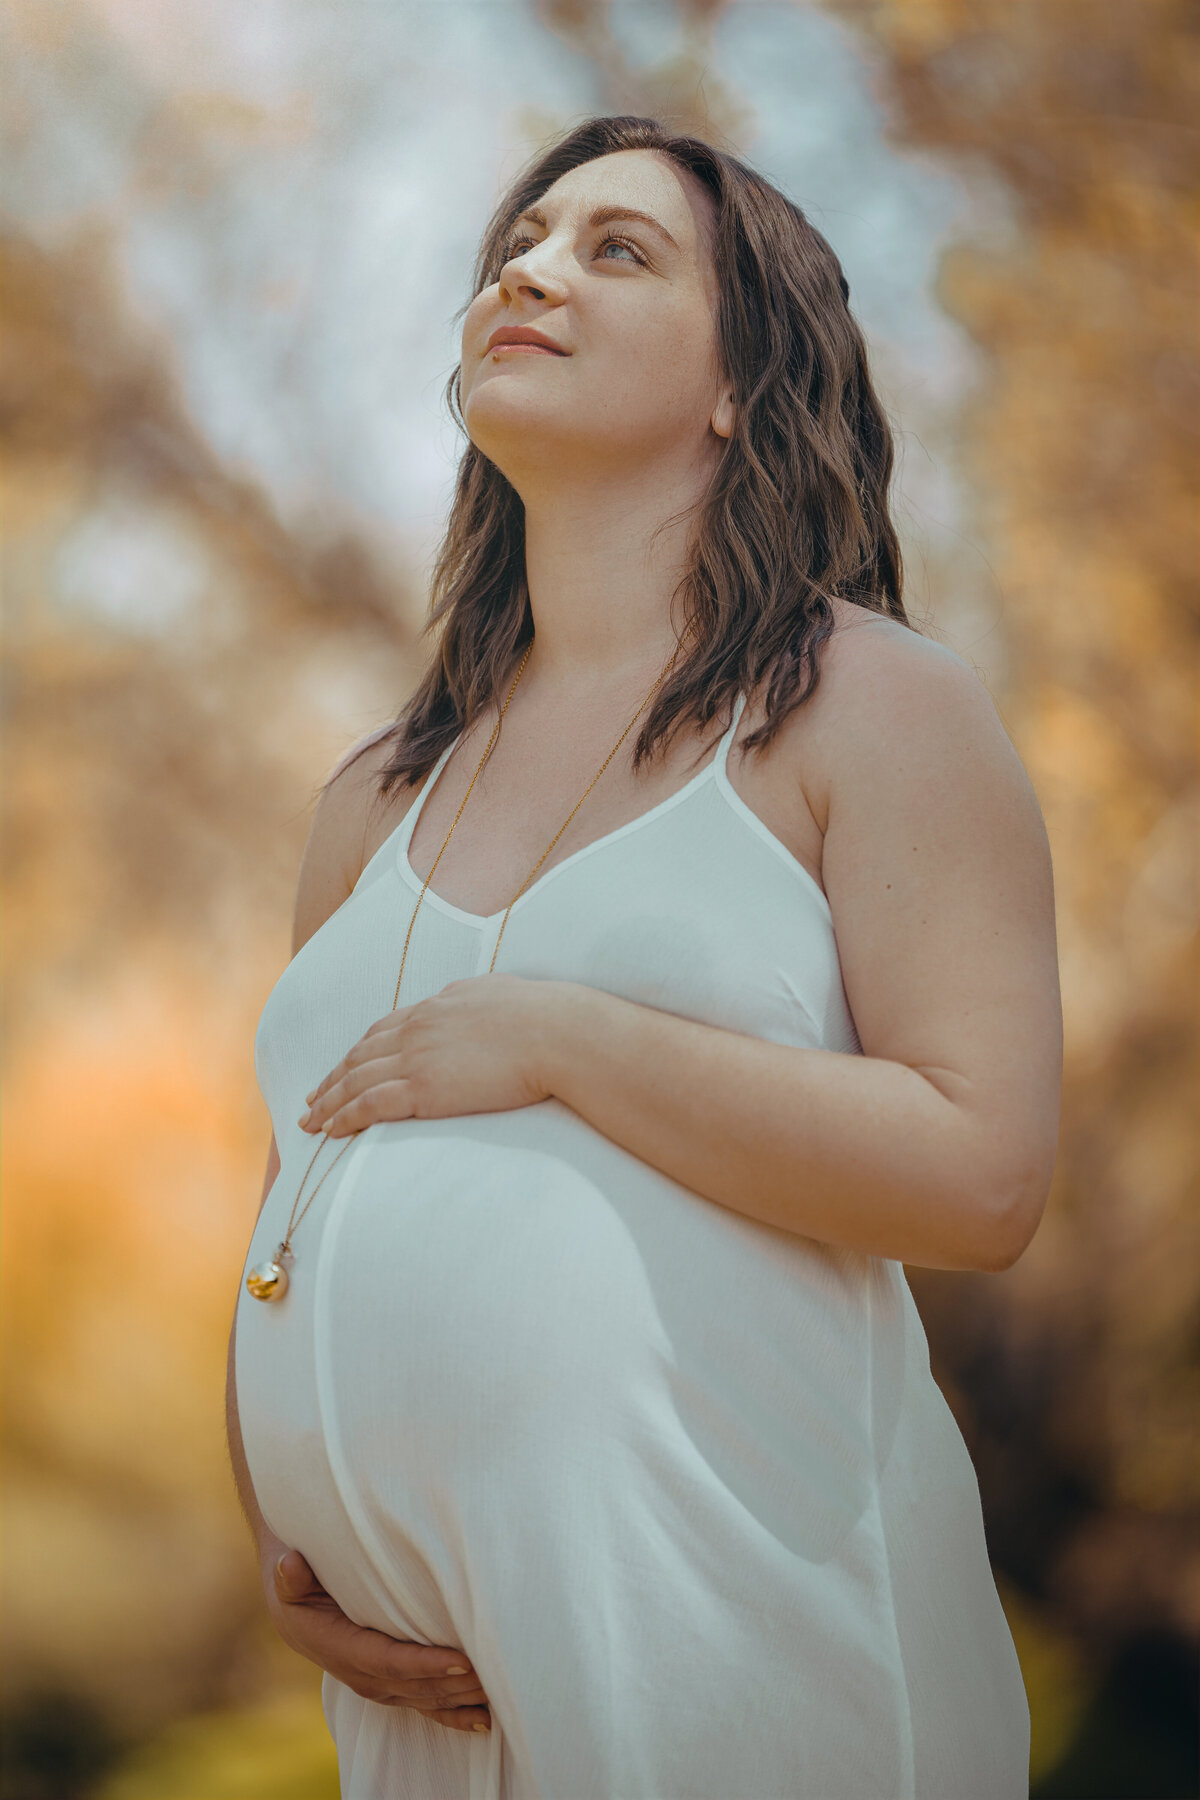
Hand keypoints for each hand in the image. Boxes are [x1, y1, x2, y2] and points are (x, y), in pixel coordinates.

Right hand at [267, 1547, 492, 1733]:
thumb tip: (291, 1565)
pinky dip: (454, 1717)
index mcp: (341, 1649)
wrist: (297, 1614)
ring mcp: (378, 1686)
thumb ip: (291, 1576)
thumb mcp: (289, 1579)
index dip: (425, 1664)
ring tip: (501, 1691)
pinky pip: (424, 1707)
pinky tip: (485, 1722)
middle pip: (416, 1686)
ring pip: (425, 1699)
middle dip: (456, 1684)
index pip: (389, 1661)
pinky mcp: (391, 1687)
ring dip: (462, 1698)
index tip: (461, 1660)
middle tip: (497, 1674)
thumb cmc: (298, 1588)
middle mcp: (362, 1676)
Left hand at [299, 973, 565, 1135]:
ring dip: (328, 1103)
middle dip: (331, 1079)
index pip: (382, 1030)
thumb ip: (473, 1000)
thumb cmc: (542, 1016)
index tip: (341, 1067)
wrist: (555, 1033)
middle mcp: (417, 1029)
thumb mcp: (498, 994)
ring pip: (355, 1081)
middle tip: (312, 1100)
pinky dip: (345, 1117)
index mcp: (435, 1006)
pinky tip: (332, 1130)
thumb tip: (468, 999)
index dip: (357, 1052)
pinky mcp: (423, 1089)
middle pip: (359, 1056)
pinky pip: (369, 1105)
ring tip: (311, 1122)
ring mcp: (416, 1058)